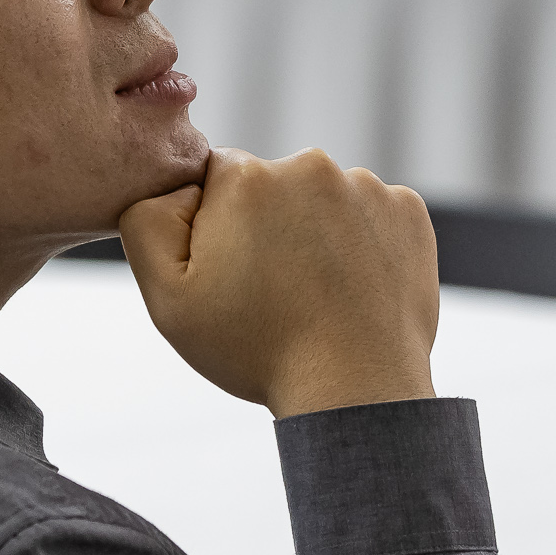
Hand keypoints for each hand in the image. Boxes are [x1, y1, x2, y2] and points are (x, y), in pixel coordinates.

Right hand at [119, 147, 439, 418]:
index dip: (215, 227)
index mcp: (247, 177)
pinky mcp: (408, 212)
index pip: (216, 177)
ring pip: (323, 200)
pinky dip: (362, 243)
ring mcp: (367, 187)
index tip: (232, 273)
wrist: (355, 389)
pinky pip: (371, 215)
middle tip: (273, 291)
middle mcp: (311, 165)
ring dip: (316, 233)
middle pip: (272, 184)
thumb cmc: (255, 349)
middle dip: (267, 225)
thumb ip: (146, 220)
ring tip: (316, 295)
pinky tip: (353, 288)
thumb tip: (177, 186)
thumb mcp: (167, 296)